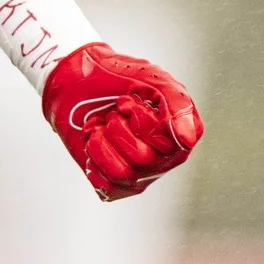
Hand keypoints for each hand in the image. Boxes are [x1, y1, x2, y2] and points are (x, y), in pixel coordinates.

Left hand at [42, 44, 201, 200]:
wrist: (76, 80)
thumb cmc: (117, 78)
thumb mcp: (152, 80)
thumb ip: (177, 104)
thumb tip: (188, 140)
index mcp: (181, 133)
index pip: (171, 144)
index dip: (143, 120)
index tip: (128, 101)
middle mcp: (165, 158)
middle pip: (145, 159)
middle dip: (119, 128)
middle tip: (114, 113)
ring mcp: (142, 174)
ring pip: (123, 173)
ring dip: (104, 141)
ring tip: (103, 126)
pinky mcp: (116, 185)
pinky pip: (106, 184)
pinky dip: (94, 156)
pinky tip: (96, 140)